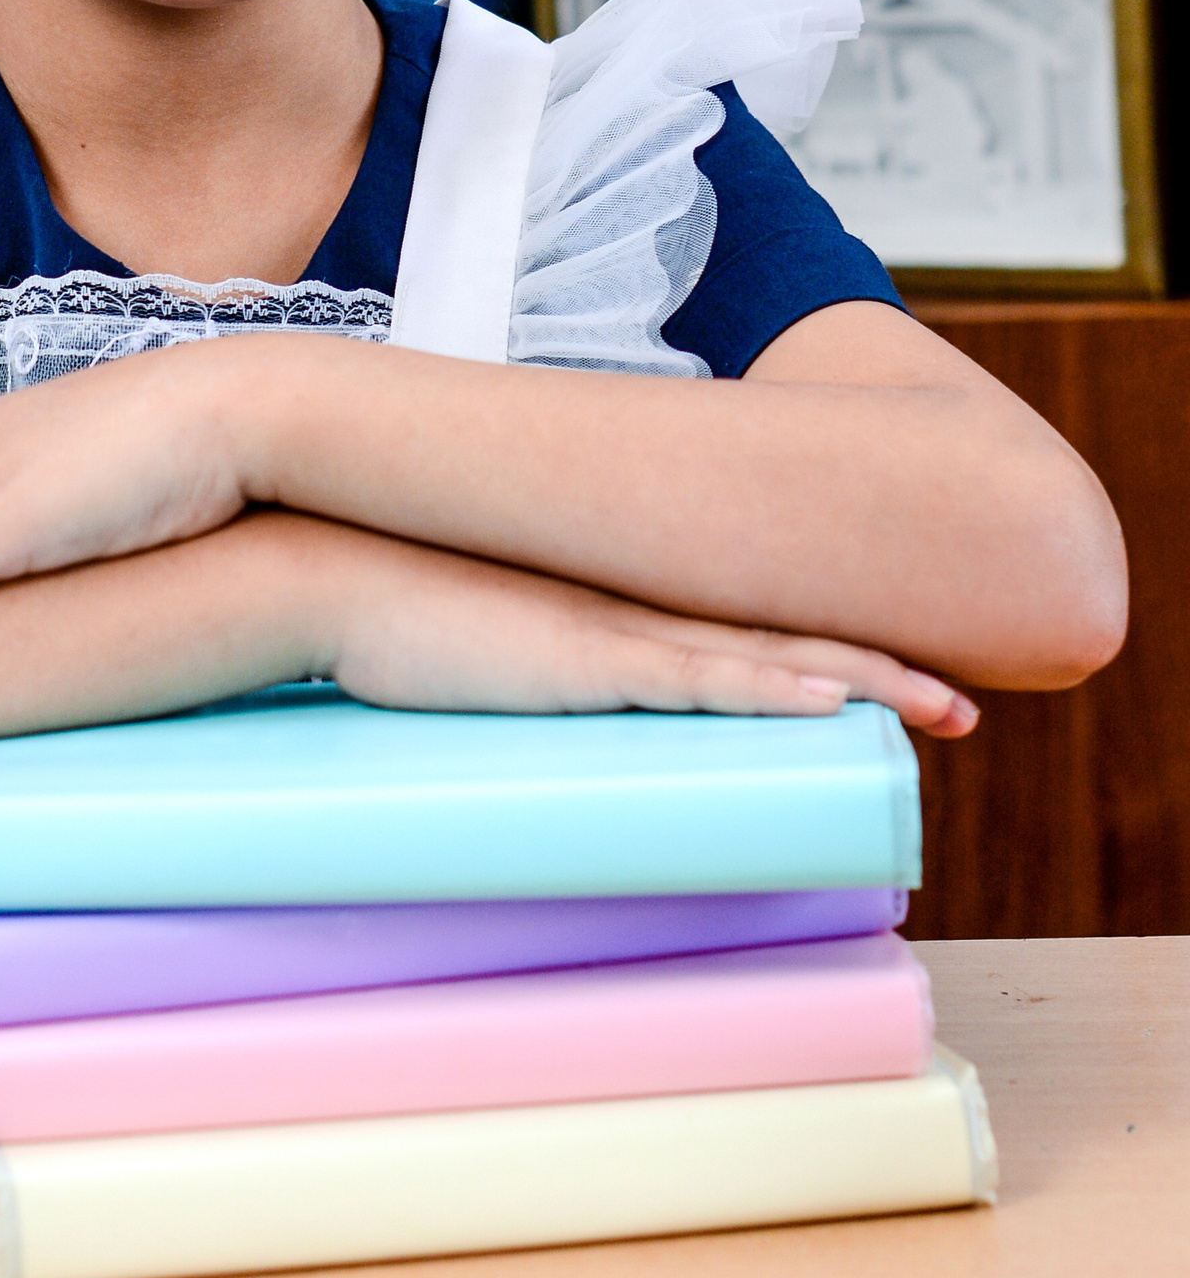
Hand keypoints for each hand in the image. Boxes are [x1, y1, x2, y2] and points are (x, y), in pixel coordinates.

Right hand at [317, 530, 979, 740]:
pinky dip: (768, 686)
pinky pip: (694, 678)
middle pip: (781, 638)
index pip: (739, 630)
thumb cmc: (382, 611)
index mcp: (607, 608)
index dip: (824, 654)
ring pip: (764, 656)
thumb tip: (526, 701)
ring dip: (861, 680)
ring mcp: (608, 629)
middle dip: (879, 669)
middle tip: (958, 702)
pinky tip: (828, 699)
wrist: (318, 570)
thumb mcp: (473, 645)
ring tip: (943, 707)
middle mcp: (626, 609)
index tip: (892, 679)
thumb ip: (515, 667)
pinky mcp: (577, 657)